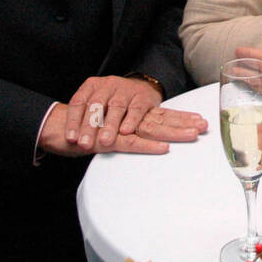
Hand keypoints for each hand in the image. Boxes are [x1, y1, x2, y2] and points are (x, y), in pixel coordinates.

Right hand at [40, 101, 206, 156]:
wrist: (56, 129)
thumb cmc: (85, 130)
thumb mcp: (111, 131)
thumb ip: (130, 134)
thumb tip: (154, 140)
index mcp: (130, 114)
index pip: (160, 114)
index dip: (180, 117)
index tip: (200, 121)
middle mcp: (126, 116)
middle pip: (160, 119)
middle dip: (183, 123)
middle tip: (204, 127)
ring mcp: (116, 125)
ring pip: (150, 128)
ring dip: (172, 132)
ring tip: (192, 135)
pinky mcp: (106, 139)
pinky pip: (129, 143)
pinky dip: (147, 146)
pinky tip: (163, 147)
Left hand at [63, 74, 167, 150]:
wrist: (141, 88)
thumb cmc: (113, 101)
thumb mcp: (96, 105)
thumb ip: (84, 118)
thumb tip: (70, 141)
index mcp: (92, 86)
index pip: (79, 102)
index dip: (73, 121)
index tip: (71, 139)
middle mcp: (108, 85)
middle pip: (96, 105)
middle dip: (89, 126)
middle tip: (85, 144)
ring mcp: (126, 89)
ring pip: (116, 106)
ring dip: (110, 125)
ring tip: (105, 141)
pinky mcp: (143, 96)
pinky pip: (136, 108)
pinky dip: (131, 120)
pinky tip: (125, 132)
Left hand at [235, 34, 261, 96]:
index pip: (252, 55)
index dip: (243, 52)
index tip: (238, 51)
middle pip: (251, 73)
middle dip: (240, 70)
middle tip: (233, 68)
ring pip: (257, 85)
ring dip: (248, 81)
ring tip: (242, 79)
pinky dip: (260, 89)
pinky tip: (260, 87)